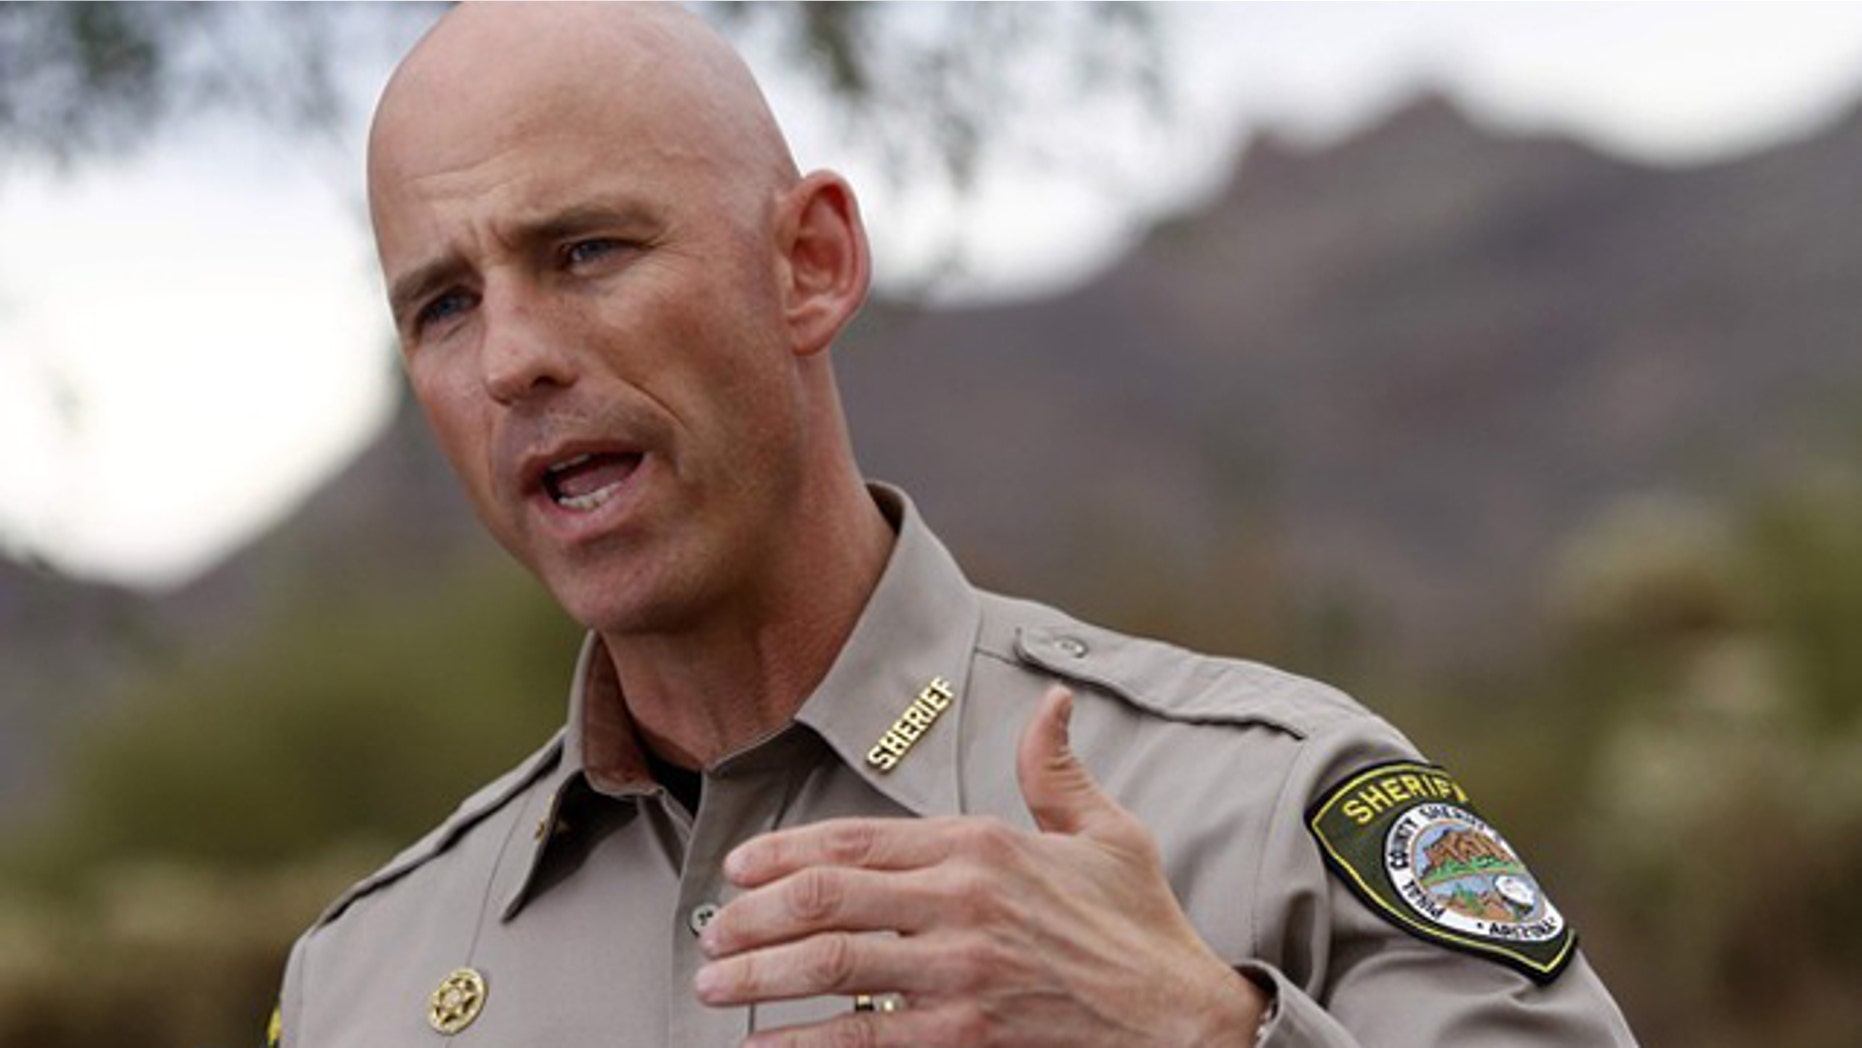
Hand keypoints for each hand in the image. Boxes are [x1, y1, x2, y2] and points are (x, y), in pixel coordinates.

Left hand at [694, 686, 1267, 1045]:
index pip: (857, 841)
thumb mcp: (1108, 833)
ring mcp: (958, 977)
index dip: (785, 852)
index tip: (740, 866)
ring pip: (830, 966)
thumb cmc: (1143, 930)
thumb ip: (1056, 768)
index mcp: (983, 847)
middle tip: (710, 932)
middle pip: (826, 899)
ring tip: (715, 985)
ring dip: (759, 975)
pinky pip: (861, 1042)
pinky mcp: (962, 1040)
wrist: (1186, 1024)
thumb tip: (1051, 699)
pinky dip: (803, 1045)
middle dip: (752, 914)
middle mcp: (961, 905)